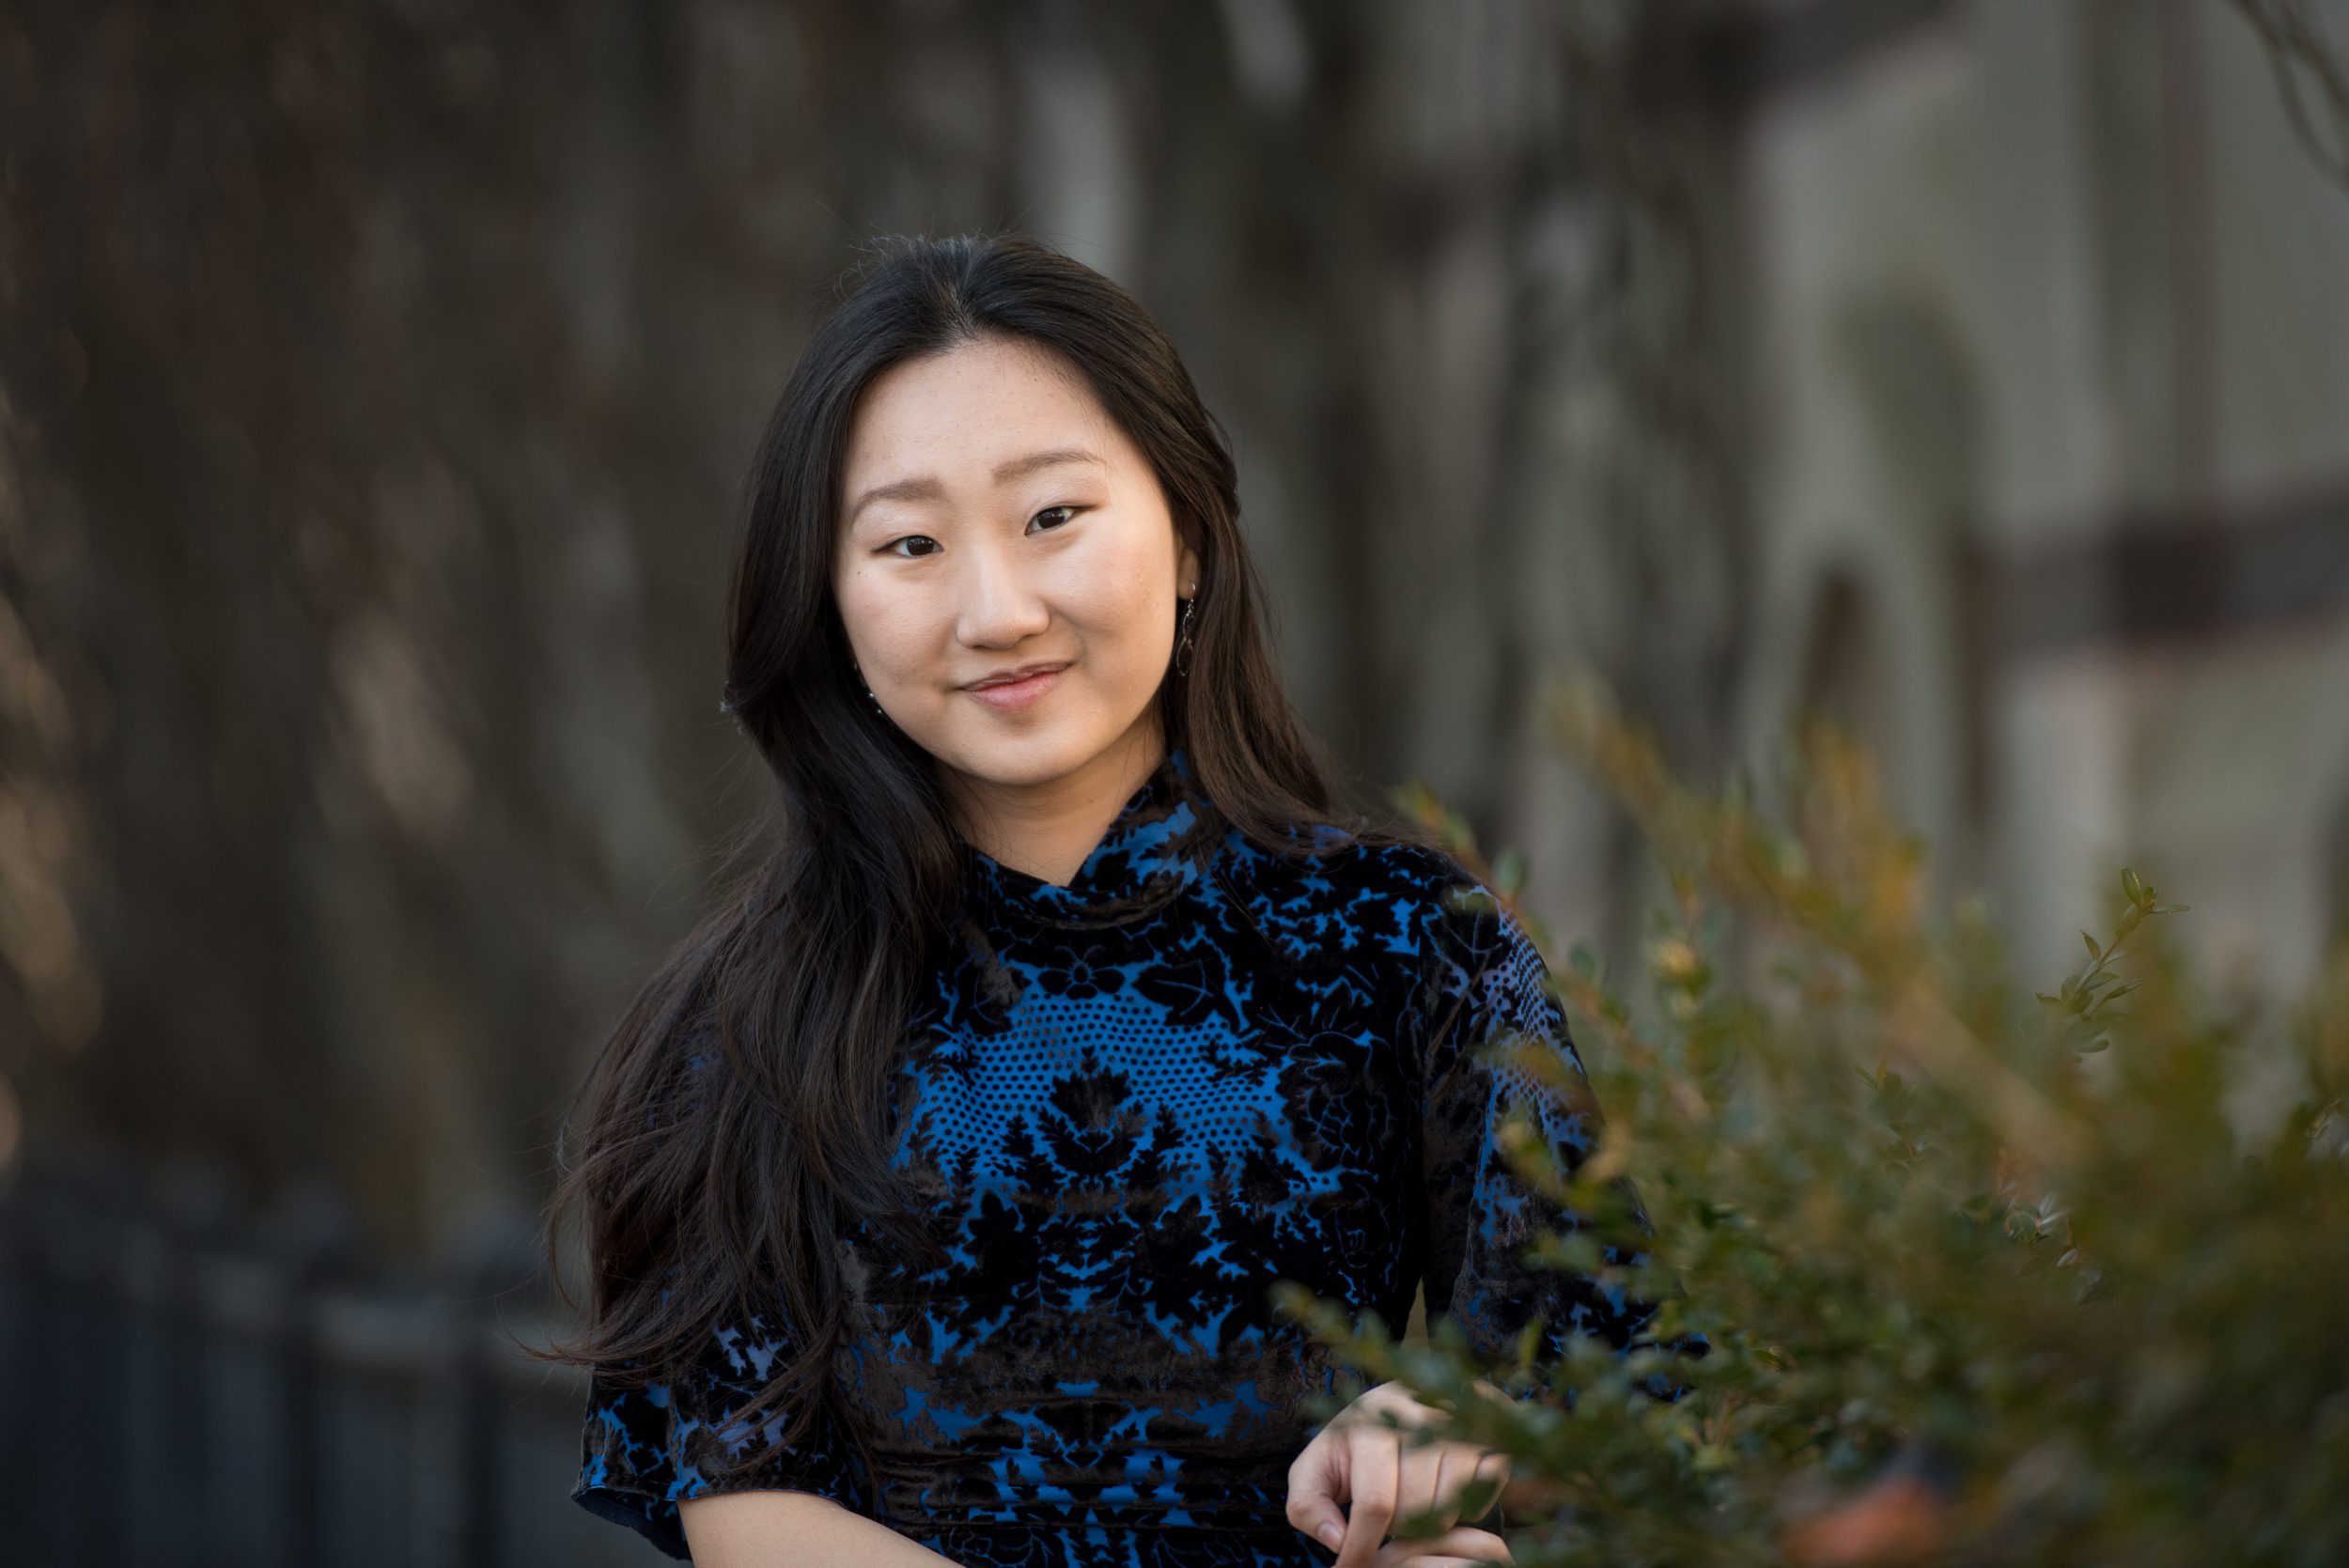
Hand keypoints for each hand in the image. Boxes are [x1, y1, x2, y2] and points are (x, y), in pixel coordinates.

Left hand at [1285, 1378, 1515, 1567]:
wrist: (1407, 1401)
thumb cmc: (1355, 1445)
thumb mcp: (1318, 1467)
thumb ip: (1308, 1506)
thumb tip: (1337, 1541)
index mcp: (1372, 1421)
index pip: (1375, 1504)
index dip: (1361, 1547)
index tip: (1351, 1567)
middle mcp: (1421, 1417)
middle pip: (1415, 1513)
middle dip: (1394, 1530)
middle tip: (1385, 1518)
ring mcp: (1462, 1428)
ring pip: (1447, 1512)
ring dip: (1426, 1523)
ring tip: (1411, 1502)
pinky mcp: (1492, 1443)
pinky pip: (1478, 1504)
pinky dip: (1460, 1512)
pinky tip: (1440, 1493)